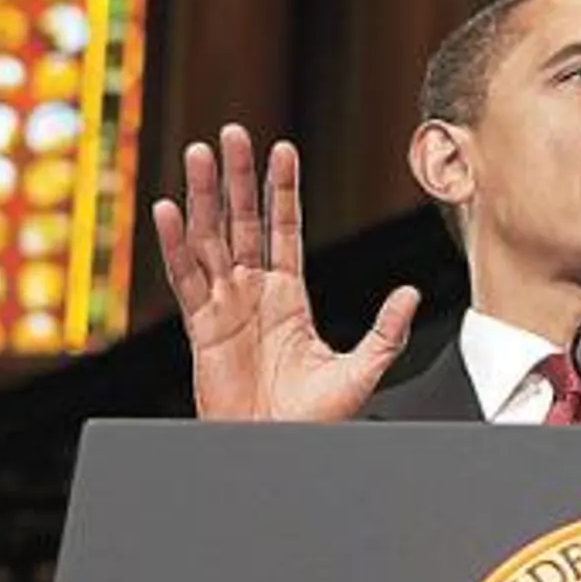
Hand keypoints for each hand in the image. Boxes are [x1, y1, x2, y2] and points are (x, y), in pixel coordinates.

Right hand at [152, 124, 419, 420]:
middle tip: (231, 134)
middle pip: (242, 222)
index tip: (282, 149)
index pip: (283, 230)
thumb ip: (386, 330)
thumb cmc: (315, 419)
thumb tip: (410, 292)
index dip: (282, 190)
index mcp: (289, 296)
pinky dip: (175, 244)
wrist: (278, 447)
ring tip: (198, 154)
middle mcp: (253, 292)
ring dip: (204, 196)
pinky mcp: (202, 327)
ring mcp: (225, 305)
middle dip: (238, 177)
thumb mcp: (361, 370)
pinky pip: (185, 278)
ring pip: (210, 238)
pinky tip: (169, 210)